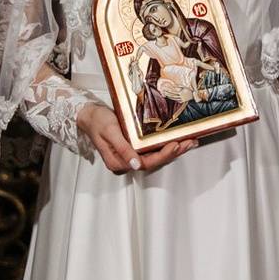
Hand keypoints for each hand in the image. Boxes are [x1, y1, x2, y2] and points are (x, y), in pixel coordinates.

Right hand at [77, 102, 193, 175]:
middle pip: (153, 161)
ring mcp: (130, 156)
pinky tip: (176, 140)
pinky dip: (165, 145)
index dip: (162, 155)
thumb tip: (136, 164)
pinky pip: (152, 150)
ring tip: (188, 142)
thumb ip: (123, 149)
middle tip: (189, 143)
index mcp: (118, 162)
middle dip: (173, 153)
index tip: (175, 145)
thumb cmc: (97, 121)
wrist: (89, 115)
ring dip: (172, 150)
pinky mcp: (134, 149)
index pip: (145, 163)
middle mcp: (126, 162)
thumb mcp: (110, 132)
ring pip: (155, 156)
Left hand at [155, 76, 189, 100]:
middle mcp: (180, 97)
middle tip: (162, 91)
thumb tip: (172, 85)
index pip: (172, 91)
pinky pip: (175, 100)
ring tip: (164, 94)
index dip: (167, 90)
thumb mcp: (184, 86)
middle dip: (166, 93)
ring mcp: (181, 100)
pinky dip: (172, 98)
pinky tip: (169, 97)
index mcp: (180, 93)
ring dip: (168, 96)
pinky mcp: (181, 101)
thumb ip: (178, 86)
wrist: (194, 96)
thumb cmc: (189, 90)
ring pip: (173, 98)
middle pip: (171, 95)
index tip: (164, 88)